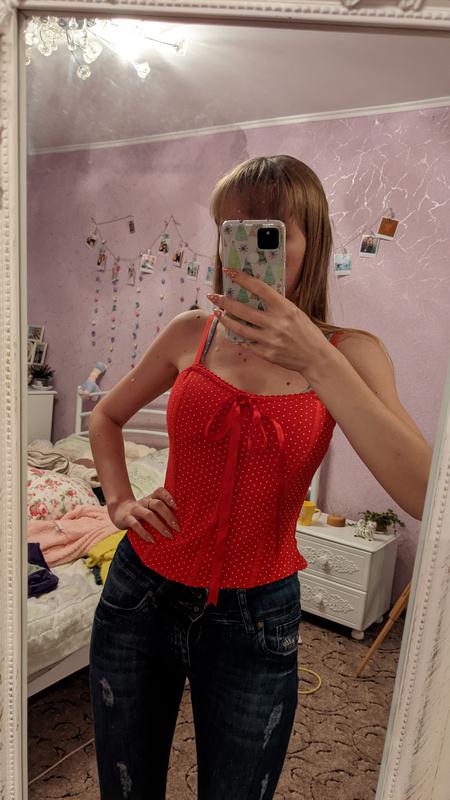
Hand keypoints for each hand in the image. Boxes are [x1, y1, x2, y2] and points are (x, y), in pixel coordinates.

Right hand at [108, 487, 179, 543]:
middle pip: (157, 504)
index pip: (160, 492)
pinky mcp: (126, 518)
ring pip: (149, 515)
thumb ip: (160, 511)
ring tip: (169, 535)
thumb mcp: (149, 507)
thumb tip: (178, 523)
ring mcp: (134, 509)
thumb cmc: (140, 512)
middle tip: (177, 528)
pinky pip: (136, 525)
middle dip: (169, 516)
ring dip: (160, 526)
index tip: (177, 507)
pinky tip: (152, 540)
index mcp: (150, 498)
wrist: (118, 511)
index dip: (169, 497)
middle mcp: (143, 502)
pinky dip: (145, 533)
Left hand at [207, 269, 328, 373]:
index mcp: (285, 308)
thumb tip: (257, 293)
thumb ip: (278, 305)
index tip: (228, 272)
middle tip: (213, 295)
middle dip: (224, 301)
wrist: (316, 358)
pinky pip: (246, 343)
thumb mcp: (295, 312)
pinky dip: (237, 336)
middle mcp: (276, 323)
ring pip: (239, 328)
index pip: (259, 288)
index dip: (242, 278)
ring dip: (225, 319)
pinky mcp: (266, 353)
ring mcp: (269, 340)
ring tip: (217, 312)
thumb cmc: (307, 332)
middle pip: (242, 309)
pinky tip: (231, 330)